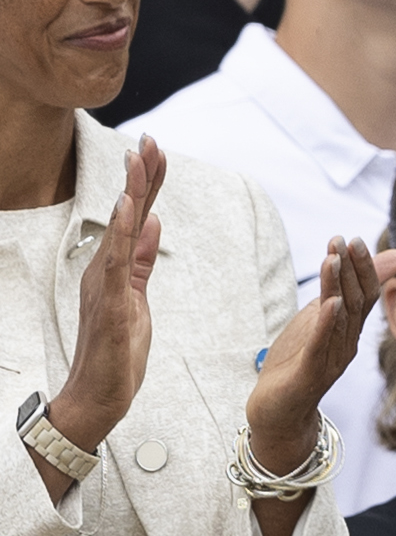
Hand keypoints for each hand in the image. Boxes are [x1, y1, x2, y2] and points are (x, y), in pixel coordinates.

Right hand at [48, 136, 165, 453]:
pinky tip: (129, 211)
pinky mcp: (110, 305)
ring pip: (120, 231)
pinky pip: (117, 264)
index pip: (136, 218)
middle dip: (140, 177)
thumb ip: (143, 260)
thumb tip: (154, 222)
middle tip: (149, 140)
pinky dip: (123, 235)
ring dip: (131, 195)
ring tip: (138, 161)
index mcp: (116, 267)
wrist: (99, 395)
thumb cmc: (116, 351)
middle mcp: (105, 269)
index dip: (147, 184)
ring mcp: (105, 286)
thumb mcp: (138, 296)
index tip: (154, 150)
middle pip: (127, 216)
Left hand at [243, 233, 395, 470]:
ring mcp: (331, 358)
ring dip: (337, 287)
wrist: (279, 410)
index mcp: (349, 330)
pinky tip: (328, 304)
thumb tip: (374, 268)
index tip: (353, 239)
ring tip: (333, 260)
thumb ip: (341, 291)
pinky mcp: (310, 372)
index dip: (362, 267)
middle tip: (349, 241)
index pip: (364, 294)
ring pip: (340, 319)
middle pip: (357, 302)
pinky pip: (321, 346)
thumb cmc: (297, 362)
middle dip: (354, 270)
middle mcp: (347, 343)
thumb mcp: (318, 320)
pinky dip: (326, 324)